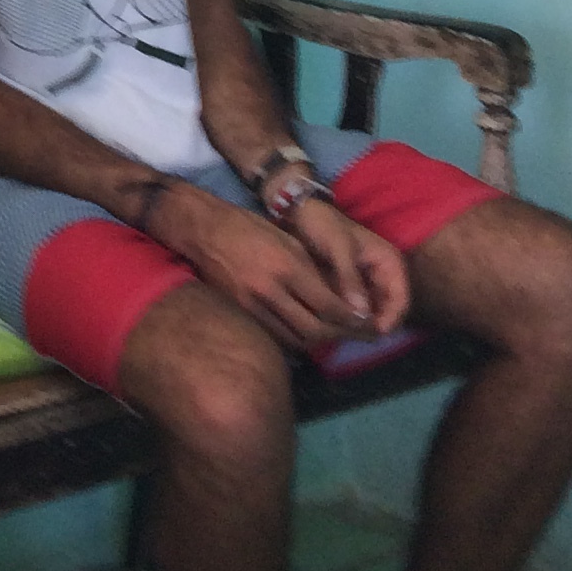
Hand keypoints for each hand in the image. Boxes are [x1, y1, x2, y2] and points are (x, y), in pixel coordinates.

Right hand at [150, 184, 376, 354]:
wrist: (204, 230)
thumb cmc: (249, 228)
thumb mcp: (287, 241)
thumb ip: (311, 272)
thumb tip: (337, 299)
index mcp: (286, 266)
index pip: (327, 304)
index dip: (351, 319)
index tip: (367, 323)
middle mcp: (270, 289)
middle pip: (314, 329)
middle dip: (340, 336)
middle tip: (357, 336)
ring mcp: (252, 304)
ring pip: (295, 339)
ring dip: (319, 342)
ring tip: (335, 337)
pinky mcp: (241, 313)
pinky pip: (275, 336)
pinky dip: (295, 340)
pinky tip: (306, 335)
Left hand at [287, 196, 407, 334]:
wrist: (300, 213)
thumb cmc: (324, 224)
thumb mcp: (338, 248)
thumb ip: (349, 278)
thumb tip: (362, 314)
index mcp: (390, 263)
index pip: (401, 301)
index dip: (389, 320)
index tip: (370, 332)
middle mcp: (383, 276)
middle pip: (386, 312)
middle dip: (371, 326)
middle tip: (350, 337)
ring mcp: (367, 284)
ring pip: (370, 314)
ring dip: (358, 325)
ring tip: (339, 332)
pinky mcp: (350, 289)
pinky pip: (354, 310)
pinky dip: (346, 318)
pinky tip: (332, 325)